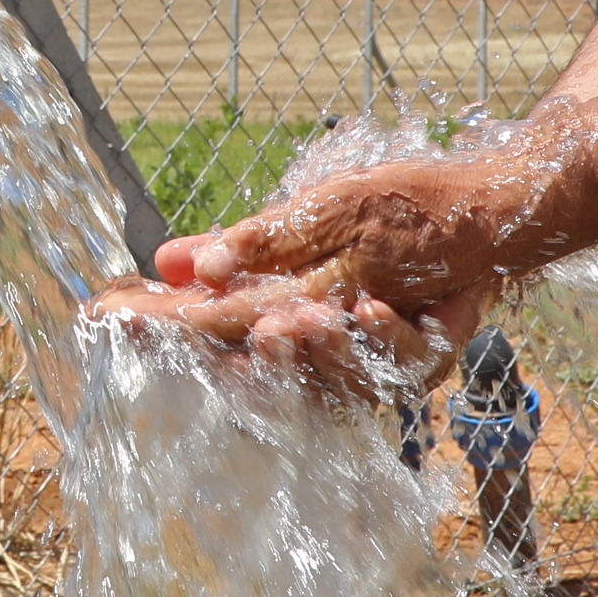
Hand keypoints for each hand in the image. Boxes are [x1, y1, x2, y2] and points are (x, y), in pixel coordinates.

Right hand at [100, 159, 530, 393]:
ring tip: (292, 318)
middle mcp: (327, 356)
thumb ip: (243, 249)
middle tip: (212, 328)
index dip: (164, 330)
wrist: (485, 216)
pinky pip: (405, 362)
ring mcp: (379, 363)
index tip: (112, 314)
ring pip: (336, 379)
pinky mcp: (429, 355)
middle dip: (243, 357)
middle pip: (271, 378)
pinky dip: (385, 340)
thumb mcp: (307, 221)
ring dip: (313, 350)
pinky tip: (369, 313)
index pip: (212, 336)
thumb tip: (169, 261)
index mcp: (285, 324)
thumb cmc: (389, 219)